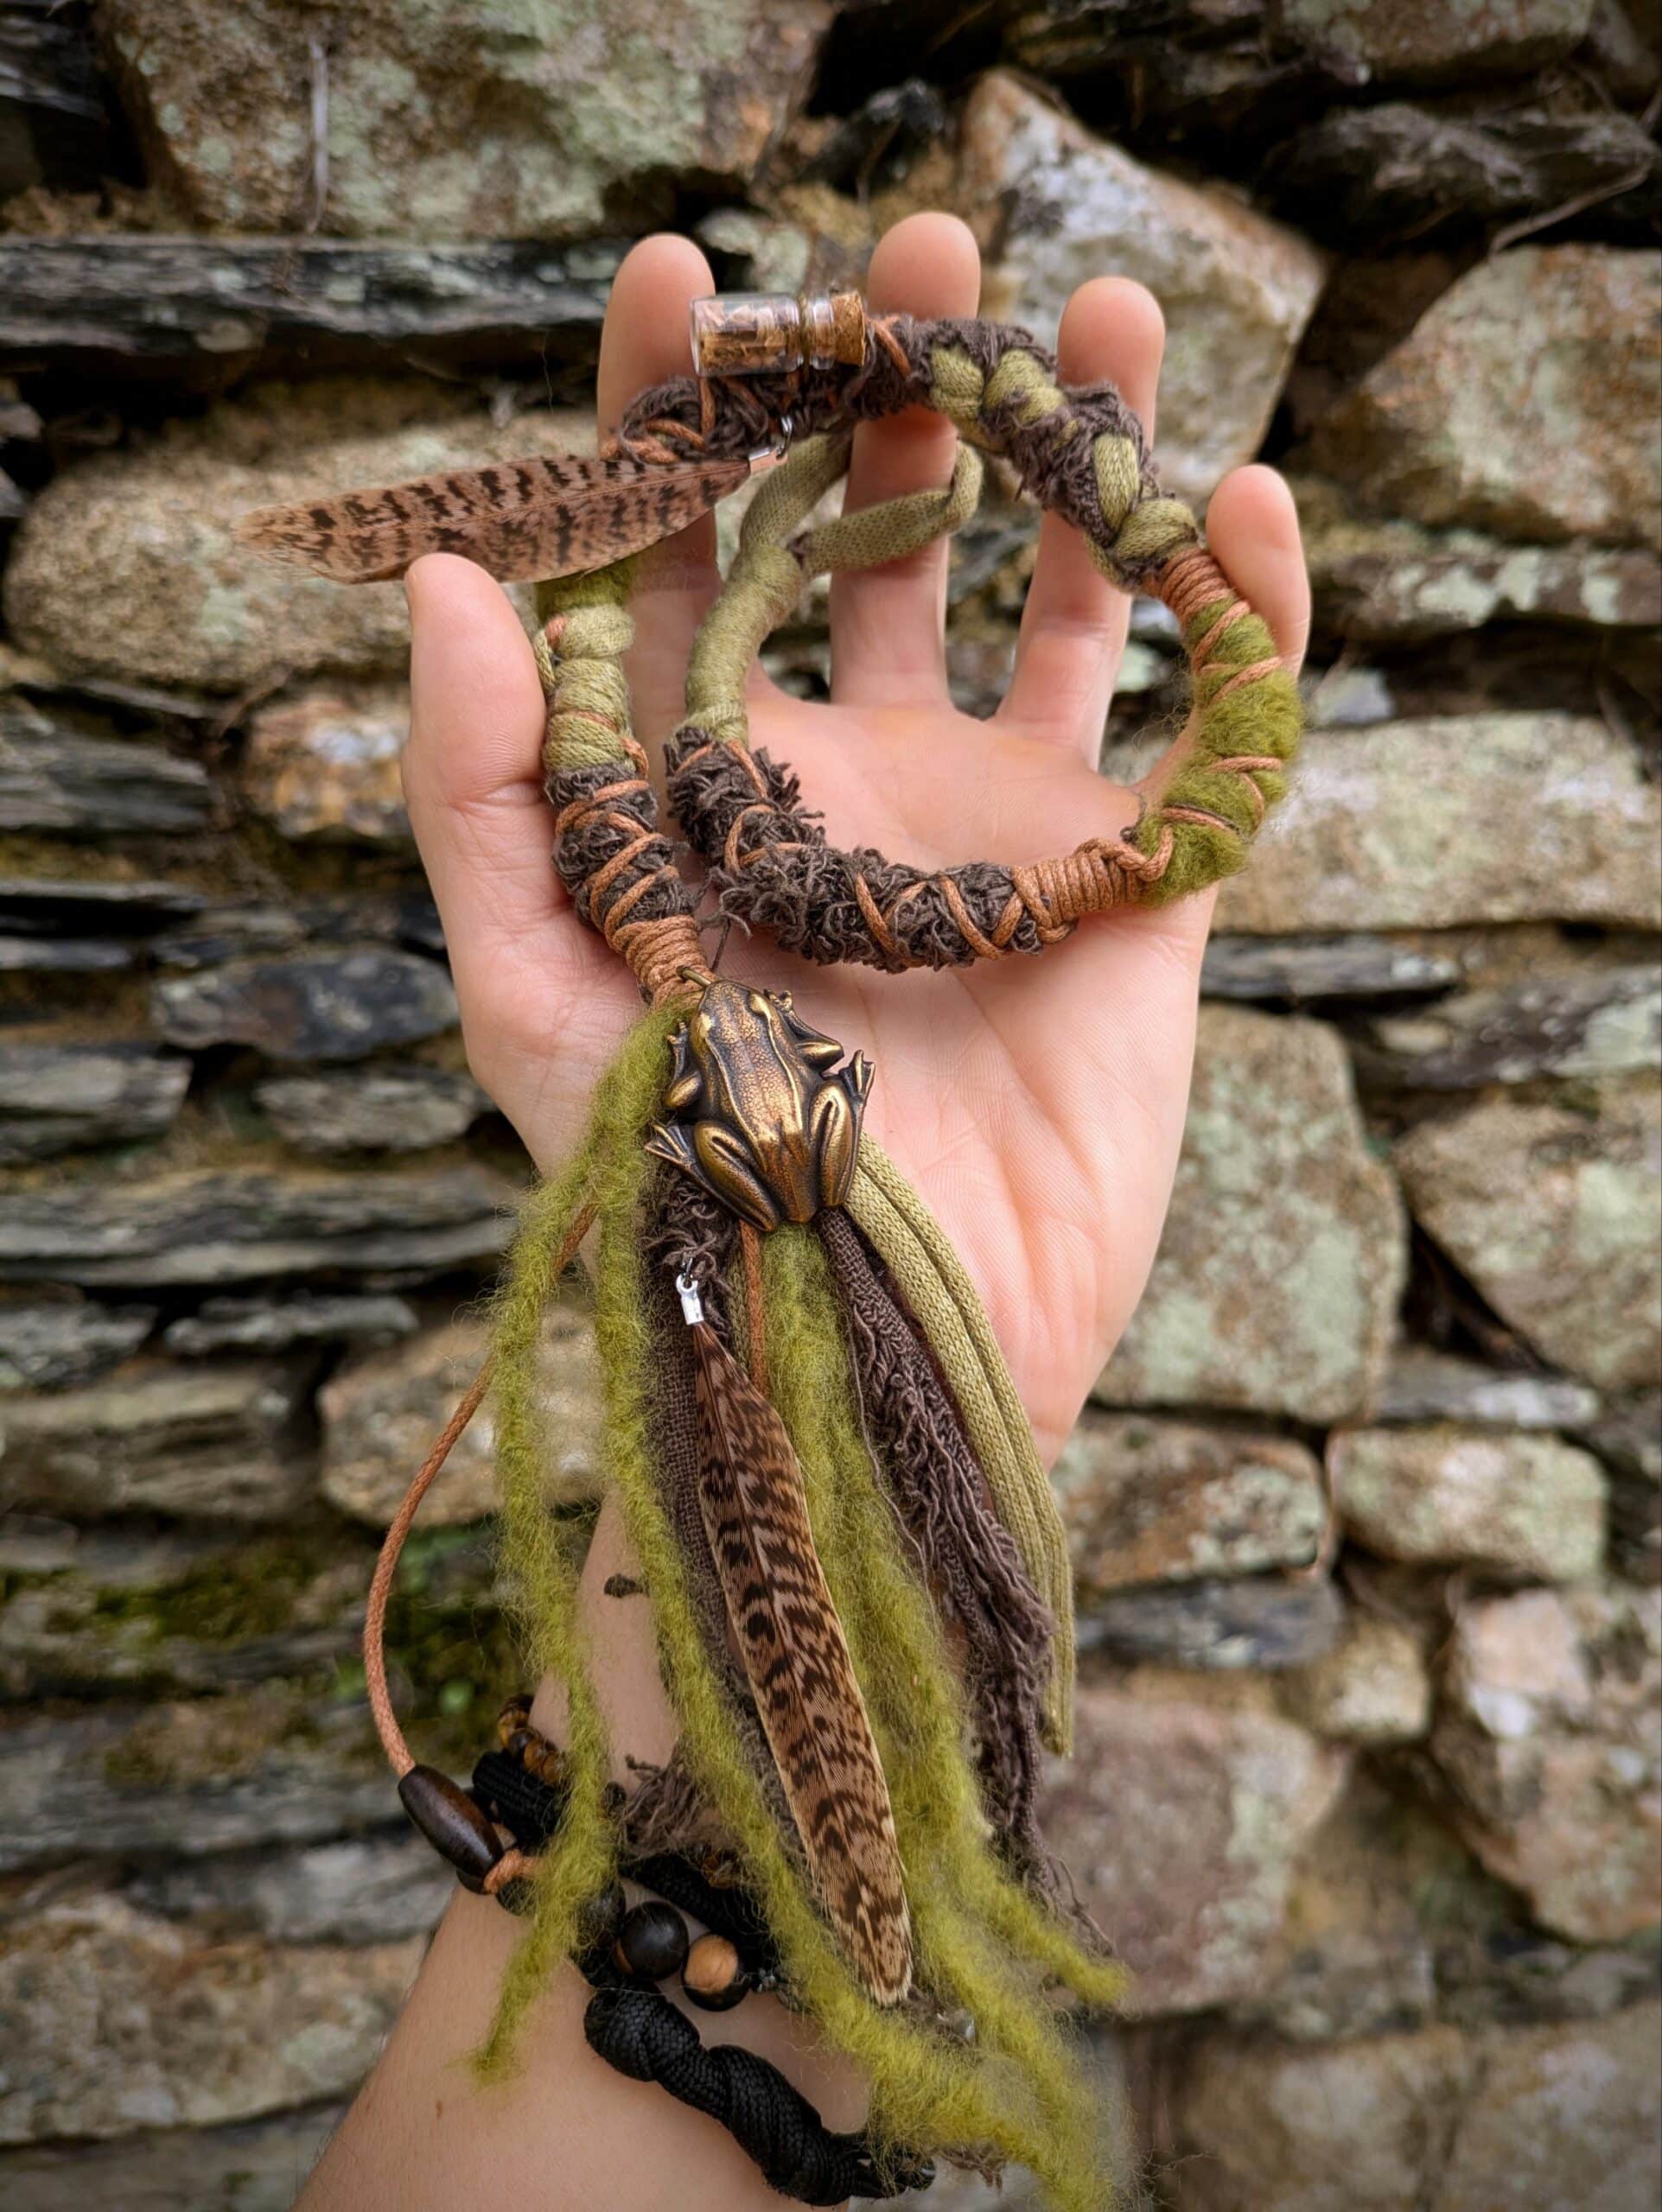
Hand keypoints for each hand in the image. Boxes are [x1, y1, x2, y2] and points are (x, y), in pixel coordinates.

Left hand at [402, 214, 1309, 1463]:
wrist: (875, 1355)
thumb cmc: (682, 1202)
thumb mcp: (534, 1001)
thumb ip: (481, 794)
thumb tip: (446, 574)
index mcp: (705, 793)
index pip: (681, 565)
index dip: (670, 420)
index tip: (674, 274)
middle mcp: (848, 784)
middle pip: (873, 541)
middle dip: (886, 391)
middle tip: (915, 247)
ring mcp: (995, 829)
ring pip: (1045, 599)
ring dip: (1073, 455)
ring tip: (1096, 313)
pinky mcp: (1127, 891)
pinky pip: (1202, 725)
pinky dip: (1239, 614)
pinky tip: (1242, 504)